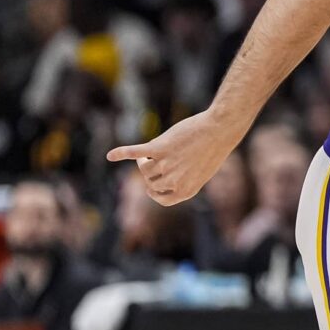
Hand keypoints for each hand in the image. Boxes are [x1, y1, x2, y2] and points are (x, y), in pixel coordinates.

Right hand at [106, 111, 242, 205]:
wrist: (219, 130)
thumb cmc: (212, 150)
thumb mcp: (200, 171)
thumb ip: (181, 178)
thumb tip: (158, 175)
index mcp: (186, 191)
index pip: (161, 198)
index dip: (155, 190)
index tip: (154, 184)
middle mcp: (174, 181)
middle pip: (150, 182)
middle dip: (152, 172)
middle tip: (159, 159)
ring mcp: (166, 164)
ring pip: (144, 169)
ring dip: (145, 161)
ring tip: (155, 151)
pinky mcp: (159, 148)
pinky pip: (135, 152)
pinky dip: (122, 153)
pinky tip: (110, 155)